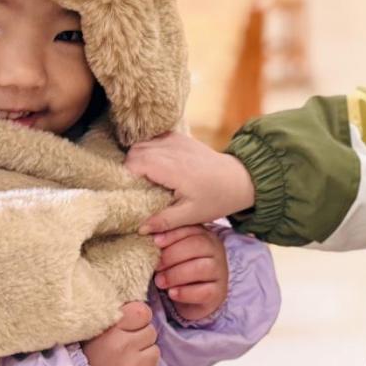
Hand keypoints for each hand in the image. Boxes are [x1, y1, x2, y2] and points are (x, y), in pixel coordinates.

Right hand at [83, 302, 159, 365]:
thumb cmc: (87, 359)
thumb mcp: (94, 332)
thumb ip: (115, 318)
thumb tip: (139, 308)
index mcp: (110, 330)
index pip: (143, 312)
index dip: (139, 318)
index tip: (131, 325)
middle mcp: (123, 348)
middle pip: (151, 332)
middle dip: (141, 339)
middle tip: (126, 347)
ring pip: (155, 353)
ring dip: (145, 357)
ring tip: (127, 363)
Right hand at [126, 132, 255, 233]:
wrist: (238, 179)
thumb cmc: (216, 198)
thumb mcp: (191, 215)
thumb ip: (165, 221)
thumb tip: (140, 228)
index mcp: (171, 167)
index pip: (133, 163)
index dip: (126, 177)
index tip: (131, 192)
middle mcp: (170, 149)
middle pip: (134, 152)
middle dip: (130, 169)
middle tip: (137, 189)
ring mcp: (174, 140)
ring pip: (141, 144)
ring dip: (138, 160)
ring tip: (146, 180)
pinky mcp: (179, 137)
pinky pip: (153, 140)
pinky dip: (148, 151)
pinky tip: (156, 167)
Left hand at [154, 225, 228, 320]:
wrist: (190, 299)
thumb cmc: (178, 271)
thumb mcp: (171, 254)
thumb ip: (164, 242)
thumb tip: (145, 229)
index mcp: (205, 235)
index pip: (191, 228)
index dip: (172, 233)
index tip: (154, 241)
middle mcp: (216, 250)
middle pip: (198, 244)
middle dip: (172, 254)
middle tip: (155, 266)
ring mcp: (220, 272)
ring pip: (202, 268)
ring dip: (176, 274)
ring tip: (160, 281)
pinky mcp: (218, 293)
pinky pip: (204, 291)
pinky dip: (185, 293)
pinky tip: (172, 293)